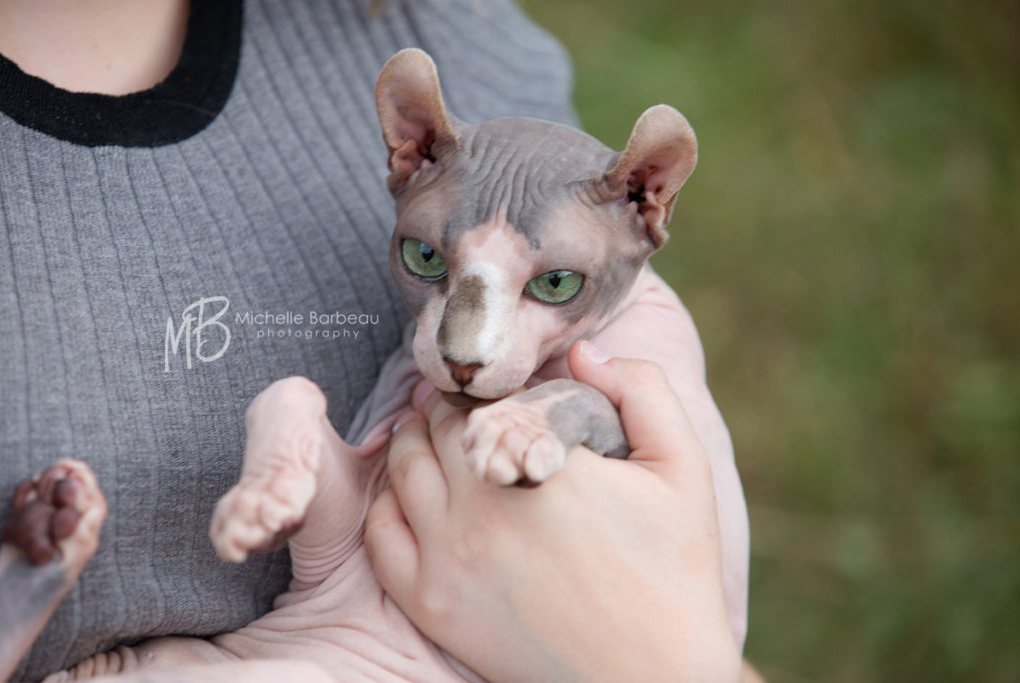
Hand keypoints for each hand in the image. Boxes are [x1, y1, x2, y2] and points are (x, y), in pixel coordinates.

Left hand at [364, 342, 741, 682]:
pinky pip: (380, 529)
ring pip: (403, 466)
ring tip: (440, 443)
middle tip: (470, 417)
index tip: (504, 406)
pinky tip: (416, 496)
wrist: (648, 674)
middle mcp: (487, 505)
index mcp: (547, 465)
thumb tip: (580, 351)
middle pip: (440, 426)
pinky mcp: (430, 601)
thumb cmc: (673, 569)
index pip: (488, 400)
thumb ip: (640, 388)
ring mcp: (451, 556)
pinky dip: (391, 501)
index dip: (492, 395)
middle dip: (454, 414)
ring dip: (417, 444)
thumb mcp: (683, 467)